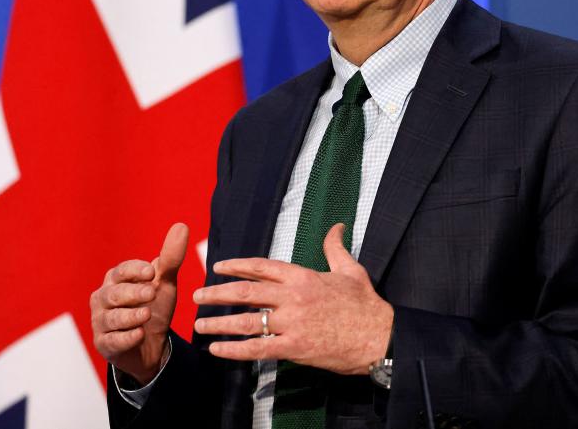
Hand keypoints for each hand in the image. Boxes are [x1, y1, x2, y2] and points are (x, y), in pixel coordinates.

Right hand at [89, 222, 188, 384]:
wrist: (152, 345)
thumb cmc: (153, 306)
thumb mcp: (164, 283)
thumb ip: (171, 257)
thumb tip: (182, 226)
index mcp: (115, 279)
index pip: (121, 271)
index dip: (135, 271)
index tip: (152, 272)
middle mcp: (103, 298)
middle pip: (114, 293)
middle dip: (133, 293)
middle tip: (151, 293)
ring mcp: (101, 322)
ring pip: (112, 318)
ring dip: (129, 316)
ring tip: (147, 314)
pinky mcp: (105, 344)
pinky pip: (112, 340)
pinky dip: (126, 338)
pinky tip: (140, 335)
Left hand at [192, 223, 393, 374]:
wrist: (379, 337)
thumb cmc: (365, 304)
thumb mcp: (351, 270)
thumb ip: (335, 248)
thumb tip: (337, 226)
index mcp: (302, 276)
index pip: (261, 266)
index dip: (236, 265)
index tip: (217, 267)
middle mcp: (292, 297)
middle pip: (245, 292)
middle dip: (217, 293)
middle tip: (197, 295)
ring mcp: (292, 323)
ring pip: (246, 321)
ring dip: (219, 323)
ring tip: (200, 325)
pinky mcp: (294, 347)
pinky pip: (257, 349)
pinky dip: (234, 350)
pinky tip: (217, 351)